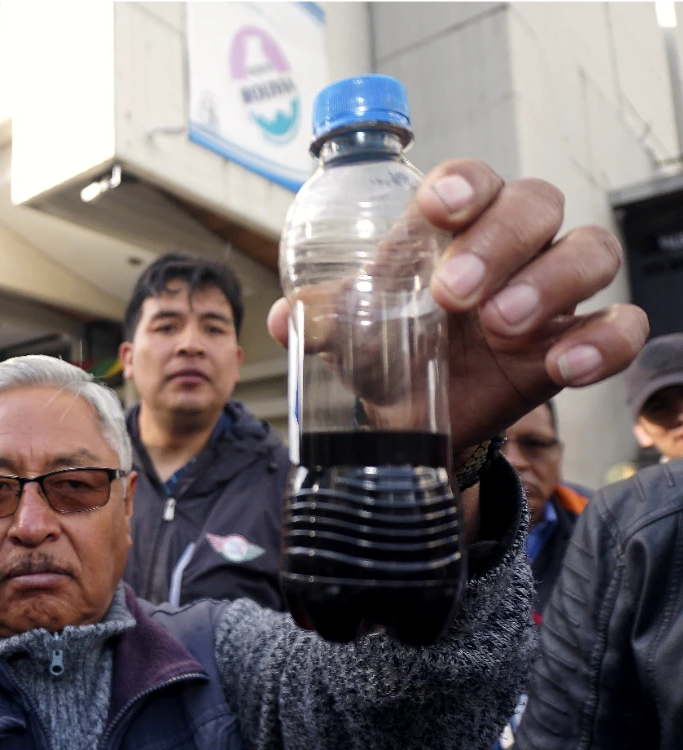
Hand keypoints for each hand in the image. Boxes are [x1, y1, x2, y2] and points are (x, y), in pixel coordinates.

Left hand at [269, 159, 647, 453]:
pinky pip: (620, 324)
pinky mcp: (578, 338)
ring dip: (551, 283)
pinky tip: (564, 365)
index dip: (461, 184)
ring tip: (501, 327)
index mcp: (452, 225)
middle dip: (498, 242)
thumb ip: (322, 318)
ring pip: (589, 250)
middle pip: (534, 205)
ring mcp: (552, 289)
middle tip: (454, 293)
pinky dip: (602, 341)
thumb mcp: (351, 332)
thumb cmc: (388, 347)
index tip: (437, 208)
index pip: (471, 179)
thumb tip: (286, 319)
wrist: (414, 413)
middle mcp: (512, 243)